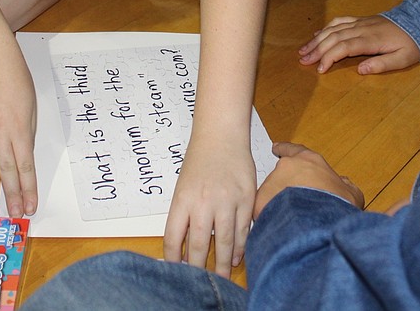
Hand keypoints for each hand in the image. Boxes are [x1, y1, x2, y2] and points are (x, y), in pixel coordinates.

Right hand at [0, 45, 37, 217]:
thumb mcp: (31, 105)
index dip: (28, 188)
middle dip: (11, 195)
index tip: (30, 206)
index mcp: (20, 128)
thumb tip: (22, 156)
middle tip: (14, 215)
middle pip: (6, 170)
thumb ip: (27, 132)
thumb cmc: (16, 78)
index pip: (25, 166)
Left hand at [163, 138, 255, 276]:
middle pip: (200, 245)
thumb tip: (185, 247)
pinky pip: (244, 229)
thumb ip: (184, 215)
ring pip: (225, 241)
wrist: (221, 136)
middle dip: (200, 268)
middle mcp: (203, 202)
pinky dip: (240, 246)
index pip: (173, 237)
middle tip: (201, 283)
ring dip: (223, 263)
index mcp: (182, 199)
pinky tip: (236, 256)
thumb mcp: (183, 187)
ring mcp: (226, 201)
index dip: (174, 259)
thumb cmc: (200, 161)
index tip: (176, 271)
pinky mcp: (246, 198)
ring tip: (222, 278)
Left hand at [254, 142, 363, 218]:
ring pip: (271, 191)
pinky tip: (281, 226)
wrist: (320, 223)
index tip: (276, 148)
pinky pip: (263, 207)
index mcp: (308, 160)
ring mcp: (271, 182)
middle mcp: (286, 167)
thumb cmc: (337, 206)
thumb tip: (343, 183)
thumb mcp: (351, 194)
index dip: (285, 149)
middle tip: (294, 200)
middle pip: (281, 174)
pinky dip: (270, 215)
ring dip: (278, 202)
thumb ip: (344, 185)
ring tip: (291, 218)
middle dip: (285, 185)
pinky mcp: (260, 200)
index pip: (293, 150)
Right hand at [298, 15, 419, 73]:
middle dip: (316, 50)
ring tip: (304, 50)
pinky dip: (325, 28)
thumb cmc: (412, 43)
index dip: (329, 57)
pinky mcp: (359, 20)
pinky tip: (317, 34)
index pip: (343, 48)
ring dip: (316, 40)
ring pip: (332, 30)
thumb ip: (382, 65)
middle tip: (303, 61)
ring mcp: (359, 23)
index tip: (320, 69)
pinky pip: (338, 21)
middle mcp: (360, 29)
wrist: (419, 20)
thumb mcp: (404, 59)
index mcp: (370, 40)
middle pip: (333, 38)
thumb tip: (360, 70)